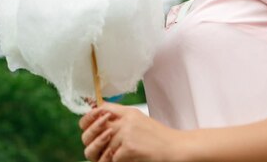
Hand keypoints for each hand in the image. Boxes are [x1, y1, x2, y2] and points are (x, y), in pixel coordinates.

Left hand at [79, 102, 199, 161]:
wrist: (176, 148)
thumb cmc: (158, 137)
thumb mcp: (139, 120)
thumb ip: (120, 117)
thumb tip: (99, 117)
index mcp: (128, 112)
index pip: (100, 109)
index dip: (90, 118)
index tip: (91, 128)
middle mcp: (125, 120)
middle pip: (94, 127)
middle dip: (93, 140)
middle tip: (98, 148)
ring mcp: (127, 133)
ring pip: (103, 145)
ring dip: (106, 155)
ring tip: (114, 157)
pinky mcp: (129, 147)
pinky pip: (113, 157)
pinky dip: (117, 161)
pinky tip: (126, 159)